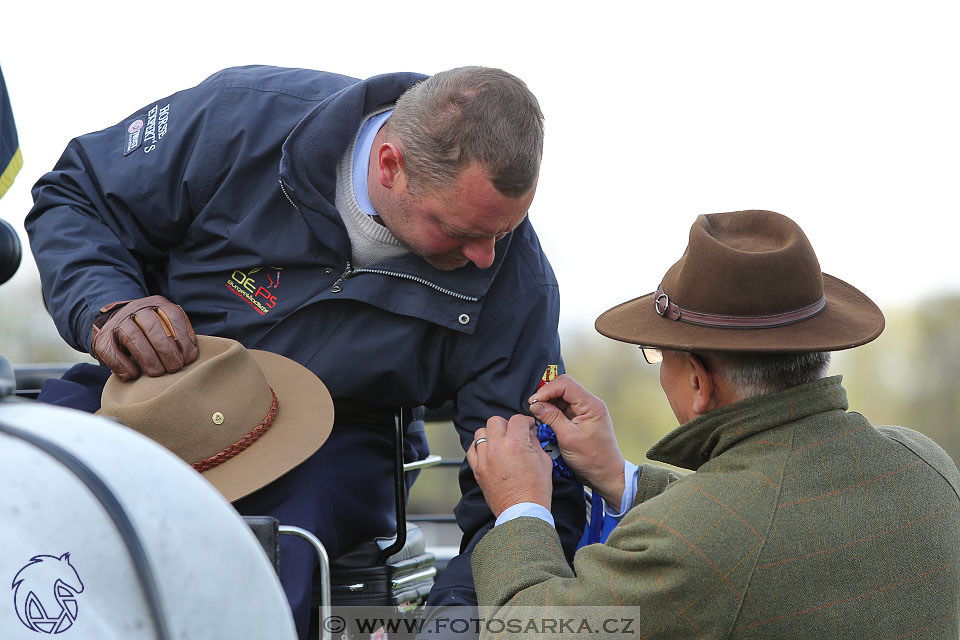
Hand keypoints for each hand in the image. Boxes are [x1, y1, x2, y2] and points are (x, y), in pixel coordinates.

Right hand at [91, 295, 198, 380]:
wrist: (115, 325)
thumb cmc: (149, 332)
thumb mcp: (166, 326)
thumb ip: (179, 335)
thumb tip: (191, 356)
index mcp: (157, 304)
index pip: (173, 317)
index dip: (184, 339)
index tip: (188, 358)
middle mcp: (137, 309)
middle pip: (154, 327)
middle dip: (167, 351)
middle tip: (175, 368)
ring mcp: (118, 321)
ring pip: (134, 337)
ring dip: (148, 358)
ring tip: (157, 373)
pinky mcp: (102, 337)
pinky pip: (112, 351)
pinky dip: (123, 365)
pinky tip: (134, 375)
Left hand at [466, 414, 553, 517]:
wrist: (523, 512)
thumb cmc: (535, 491)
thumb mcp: (544, 461)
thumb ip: (535, 442)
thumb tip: (529, 433)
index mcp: (515, 444)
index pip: (517, 419)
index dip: (525, 421)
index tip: (528, 427)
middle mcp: (496, 448)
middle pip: (495, 421)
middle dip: (507, 425)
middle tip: (514, 433)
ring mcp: (484, 459)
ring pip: (480, 433)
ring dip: (491, 434)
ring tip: (500, 442)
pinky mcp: (478, 470)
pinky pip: (472, 449)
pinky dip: (479, 447)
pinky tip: (489, 451)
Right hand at [528, 374, 625, 506]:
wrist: (606, 474)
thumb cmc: (592, 459)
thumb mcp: (568, 438)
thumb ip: (552, 418)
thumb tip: (536, 405)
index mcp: (591, 405)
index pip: (566, 384)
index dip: (547, 390)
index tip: (534, 401)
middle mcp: (590, 404)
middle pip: (563, 387)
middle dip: (546, 395)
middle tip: (533, 407)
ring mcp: (586, 411)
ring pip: (562, 397)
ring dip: (549, 403)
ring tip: (538, 415)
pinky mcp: (581, 418)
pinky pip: (564, 408)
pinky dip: (553, 411)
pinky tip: (546, 419)